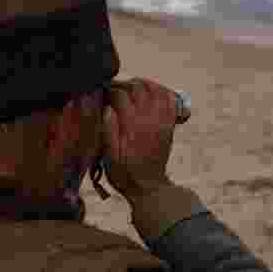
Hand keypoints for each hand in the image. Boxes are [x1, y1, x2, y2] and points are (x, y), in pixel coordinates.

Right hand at [101, 78, 176, 200]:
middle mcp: (149, 119)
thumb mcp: (109, 156)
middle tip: (116, 91)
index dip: (109, 91)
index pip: (120, 95)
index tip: (103, 94)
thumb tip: (107, 108)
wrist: (149, 186)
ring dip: (143, 85)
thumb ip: (108, 131)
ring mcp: (161, 121)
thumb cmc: (124, 173)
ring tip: (132, 88)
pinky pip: (170, 101)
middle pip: (138, 87)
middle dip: (125, 85)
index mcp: (131, 125)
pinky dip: (161, 92)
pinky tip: (151, 94)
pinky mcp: (169, 125)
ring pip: (156, 90)